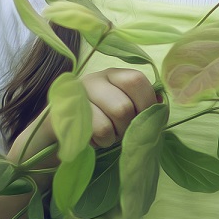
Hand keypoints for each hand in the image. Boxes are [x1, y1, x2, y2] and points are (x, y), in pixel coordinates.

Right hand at [8, 67, 157, 180]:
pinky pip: (92, 132)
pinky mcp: (62, 114)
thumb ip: (142, 105)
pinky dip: (98, 143)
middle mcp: (93, 79)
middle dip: (127, 129)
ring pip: (109, 123)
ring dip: (112, 138)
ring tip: (105, 137)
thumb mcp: (123, 111)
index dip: (147, 105)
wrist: (56, 140)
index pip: (137, 81)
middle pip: (124, 107)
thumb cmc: (99, 125)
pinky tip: (91, 140)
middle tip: (120, 133)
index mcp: (113, 75)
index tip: (145, 121)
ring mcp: (75, 96)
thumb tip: (161, 102)